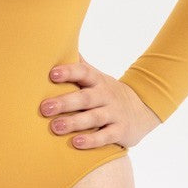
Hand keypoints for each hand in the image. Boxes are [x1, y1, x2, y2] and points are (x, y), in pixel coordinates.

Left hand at [39, 53, 161, 148]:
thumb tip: (53, 44)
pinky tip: (76, 143)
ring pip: (94, 117)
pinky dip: (92, 140)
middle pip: (85, 98)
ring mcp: (114, 113)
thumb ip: (76, 64)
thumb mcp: (95, 76)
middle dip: (65, 102)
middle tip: (44, 108)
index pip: (83, 72)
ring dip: (74, 122)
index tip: (52, 74)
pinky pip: (106, 136)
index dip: (69, 72)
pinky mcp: (120, 131)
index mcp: (96, 81)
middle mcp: (105, 95)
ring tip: (55, 127)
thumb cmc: (105, 91)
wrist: (143, 108)